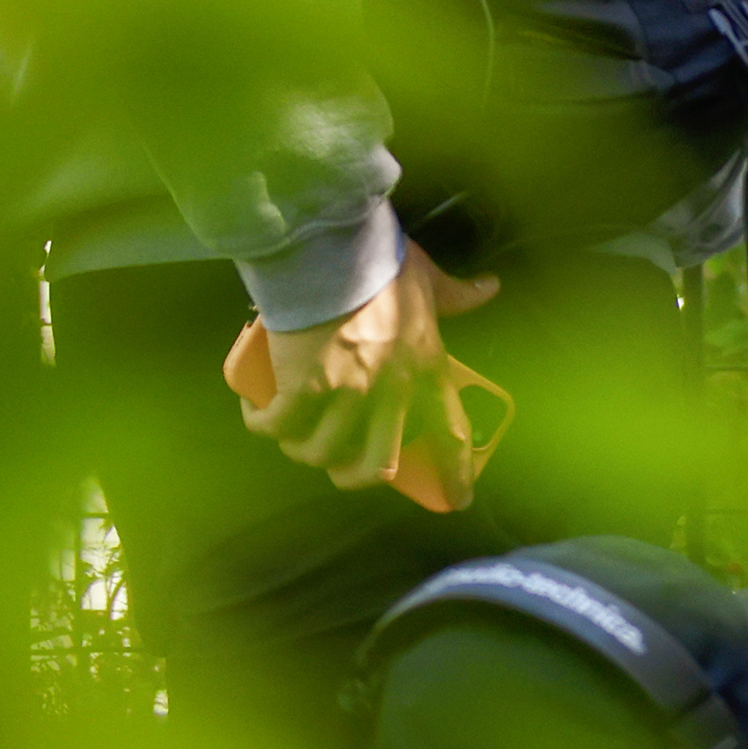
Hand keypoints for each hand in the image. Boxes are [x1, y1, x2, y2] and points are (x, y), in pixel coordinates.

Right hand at [227, 242, 501, 495]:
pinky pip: (279, 426)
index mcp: (427, 369)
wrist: (334, 249)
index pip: (450, 433)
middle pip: (375, 465)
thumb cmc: (384, 264)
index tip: (459, 499)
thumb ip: (458, 292)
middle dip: (353, 474)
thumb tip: (490, 288)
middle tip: (340, 464)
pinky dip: (263, 425)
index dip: (457, 474)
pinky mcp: (303, 388)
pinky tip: (257, 414)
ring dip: (303, 450)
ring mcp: (345, 395)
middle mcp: (390, 392)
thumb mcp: (429, 280)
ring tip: (293, 434)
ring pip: (321, 453)